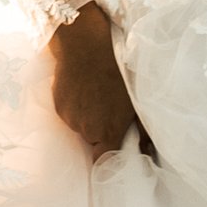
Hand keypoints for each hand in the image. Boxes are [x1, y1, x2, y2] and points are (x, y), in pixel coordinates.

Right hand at [50, 3, 154, 162]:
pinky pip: (68, 112)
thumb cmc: (118, 70)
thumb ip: (144, 131)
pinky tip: (83, 87)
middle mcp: (85, 129)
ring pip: (80, 125)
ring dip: (87, 115)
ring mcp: (69, 117)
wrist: (87, 45)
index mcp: (107, 132)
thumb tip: (148, 152)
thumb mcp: (136, 100)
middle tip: (109, 107)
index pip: (103, 161)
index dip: (109, 158)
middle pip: (93, 139)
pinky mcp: (58, 104)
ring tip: (96, 92)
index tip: (115, 150)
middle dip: (101, 128)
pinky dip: (75, 105)